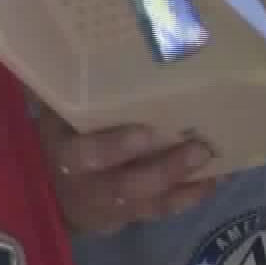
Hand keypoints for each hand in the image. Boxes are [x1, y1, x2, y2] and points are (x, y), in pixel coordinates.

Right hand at [30, 101, 221, 235]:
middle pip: (128, 185)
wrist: (51, 192)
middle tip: (199, 148)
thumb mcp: (56, 116)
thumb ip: (67, 90)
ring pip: (149, 201)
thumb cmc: (62, 137)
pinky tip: (214, 179)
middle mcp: (90, 187)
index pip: (90, 155)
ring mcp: (112, 207)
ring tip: (212, 161)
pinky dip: (189, 196)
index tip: (147, 130)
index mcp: (69, 156)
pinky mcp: (131, 215)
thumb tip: (79, 48)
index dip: (117, 147)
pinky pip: (161, 210)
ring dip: (184, 183)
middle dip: (166, 169)